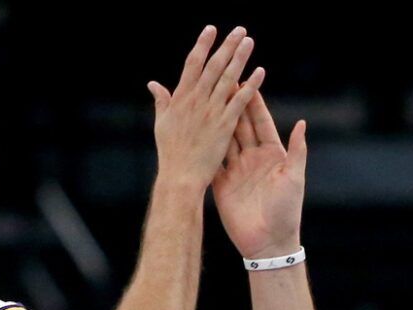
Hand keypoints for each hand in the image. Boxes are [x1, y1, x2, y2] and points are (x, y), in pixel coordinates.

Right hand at [148, 26, 263, 191]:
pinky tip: (260, 72)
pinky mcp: (225, 126)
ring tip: (249, 41)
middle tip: (239, 30)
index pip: (193, 64)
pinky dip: (251, 86)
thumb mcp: (162, 123)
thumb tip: (153, 84)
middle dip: (226, 46)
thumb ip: (162, 101)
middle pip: (214, 66)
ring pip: (228, 78)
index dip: (202, 45)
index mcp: (181, 98)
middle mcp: (197, 100)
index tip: (211, 29)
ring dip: (239, 58)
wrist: (180, 177)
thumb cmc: (170, 154)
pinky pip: (240, 101)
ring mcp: (211, 112)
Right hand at [212, 91, 307, 258]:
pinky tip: (196, 130)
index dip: (254, 102)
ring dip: (217, 120)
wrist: (268, 243)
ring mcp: (236, 170)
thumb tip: (302, 123)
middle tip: (222, 82)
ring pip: (224, 139)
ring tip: (206, 100)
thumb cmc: (287, 211)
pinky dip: (205, 146)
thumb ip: (297, 151)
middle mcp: (253, 158)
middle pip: (240, 126)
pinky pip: (212, 162)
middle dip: (232, 104)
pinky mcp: (221, 184)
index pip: (261, 122)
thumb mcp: (294, 178)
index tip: (247, 80)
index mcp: (272, 154)